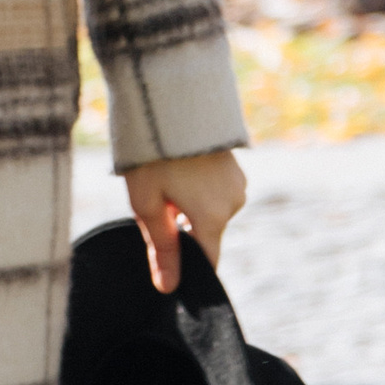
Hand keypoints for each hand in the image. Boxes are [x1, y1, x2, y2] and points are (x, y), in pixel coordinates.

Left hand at [122, 149, 245, 293]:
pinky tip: (180, 164)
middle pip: (205, 232)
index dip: (187, 266)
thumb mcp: (147, 204)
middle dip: (180, 224)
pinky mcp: (235, 164)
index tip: (168, 254)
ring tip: (166, 174)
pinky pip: (216, 190)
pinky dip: (199, 187)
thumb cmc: (153, 153)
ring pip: (210, 210)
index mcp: (213, 218)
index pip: (207, 261)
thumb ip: (161, 249)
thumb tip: (169, 287)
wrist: (171, 96)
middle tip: (155, 196)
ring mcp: (237, 181)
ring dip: (189, 203)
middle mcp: (233, 202)